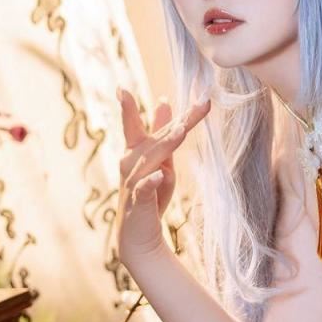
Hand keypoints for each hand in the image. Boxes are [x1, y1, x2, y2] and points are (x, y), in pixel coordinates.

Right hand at [115, 87, 210, 260]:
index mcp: (136, 150)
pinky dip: (152, 182)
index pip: (137, 125)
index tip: (121, 88)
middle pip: (156, 138)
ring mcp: (134, 182)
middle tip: (200, 104)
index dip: (128, 107)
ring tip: (183, 130)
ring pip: (151, 159)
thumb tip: (163, 101)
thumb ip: (161, 132)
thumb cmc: (152, 194)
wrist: (140, 233)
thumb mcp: (160, 159)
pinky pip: (145, 189)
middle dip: (177, 121)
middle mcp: (131, 162)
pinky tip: (160, 175)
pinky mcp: (139, 201)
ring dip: (166, 144)